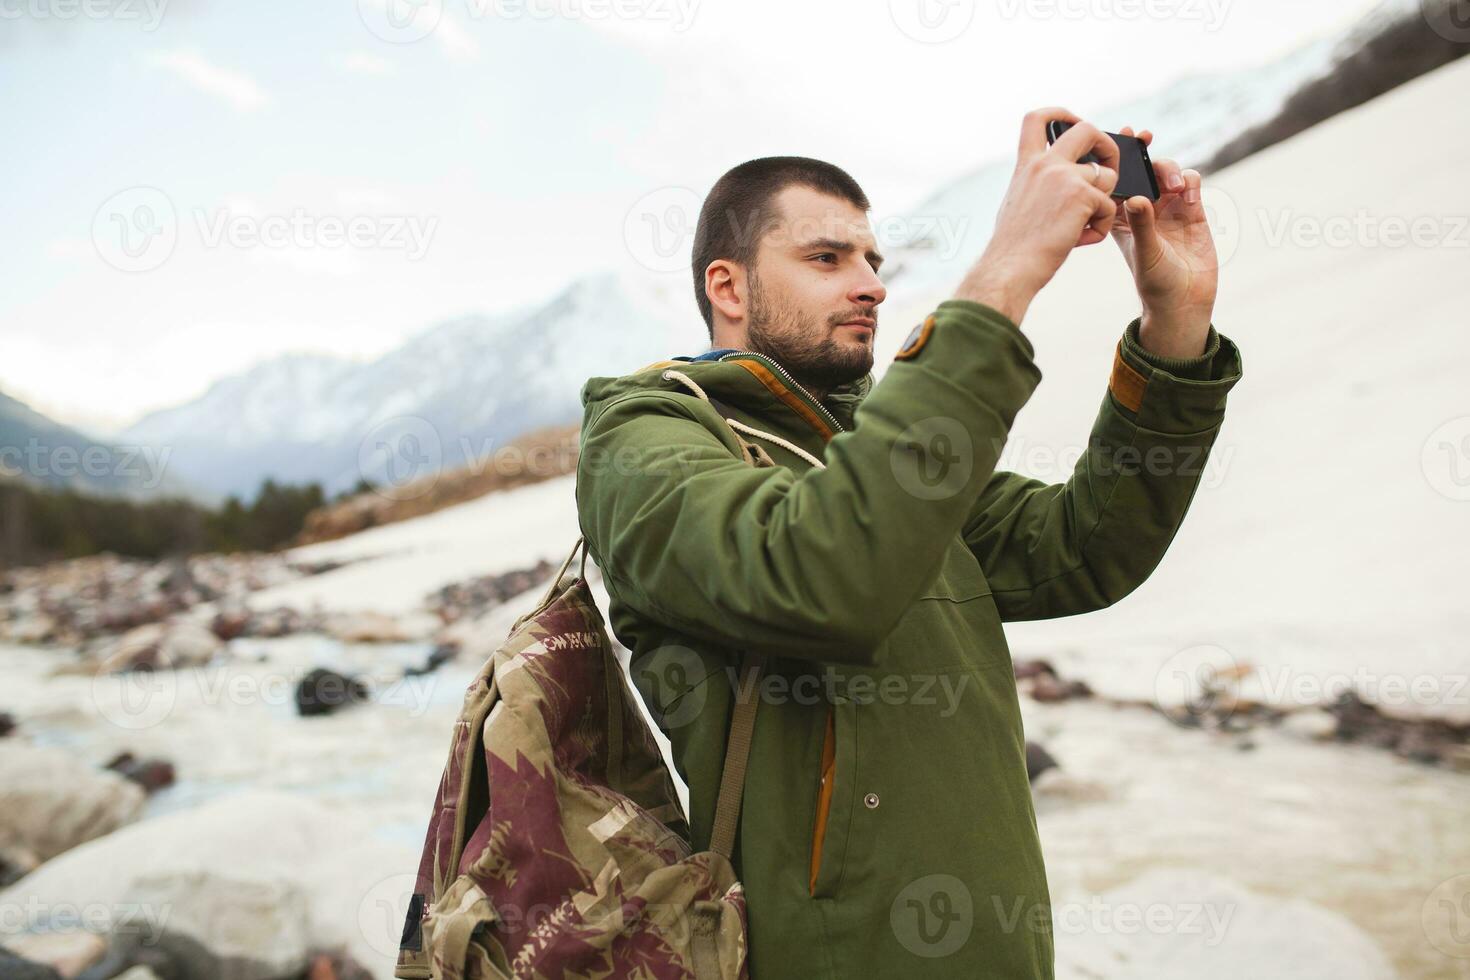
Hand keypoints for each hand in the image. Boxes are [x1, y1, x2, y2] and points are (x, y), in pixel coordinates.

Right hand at [955, 107, 1119, 324]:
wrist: (1010, 268)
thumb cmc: (1012, 247)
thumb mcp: (1017, 203)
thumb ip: (1036, 185)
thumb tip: (1058, 186)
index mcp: (1027, 165)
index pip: (1038, 118)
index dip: (1062, 113)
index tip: (1073, 123)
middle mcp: (1045, 164)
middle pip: (1087, 129)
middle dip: (1107, 146)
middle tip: (1107, 170)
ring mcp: (1065, 177)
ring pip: (1108, 176)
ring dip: (1104, 202)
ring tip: (1084, 227)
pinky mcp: (1083, 196)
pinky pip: (1110, 206)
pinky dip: (1101, 227)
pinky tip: (1081, 240)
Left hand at [1109, 126, 1217, 358]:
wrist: (1185, 300)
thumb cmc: (1155, 283)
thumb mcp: (1145, 254)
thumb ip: (1141, 225)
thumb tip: (1136, 198)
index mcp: (1120, 217)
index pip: (1114, 181)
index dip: (1113, 158)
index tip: (1115, 138)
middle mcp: (1143, 209)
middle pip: (1140, 169)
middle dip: (1141, 151)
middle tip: (1143, 137)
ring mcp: (1168, 207)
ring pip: (1165, 171)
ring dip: (1168, 169)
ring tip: (1172, 186)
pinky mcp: (1192, 209)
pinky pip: (1190, 182)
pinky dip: (1189, 180)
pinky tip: (1188, 193)